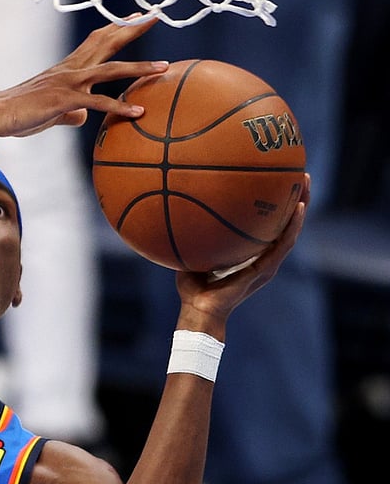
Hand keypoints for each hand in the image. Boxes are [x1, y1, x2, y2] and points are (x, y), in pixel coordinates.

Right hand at [0, 17, 164, 137]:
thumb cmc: (21, 113)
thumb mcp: (52, 111)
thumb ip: (71, 112)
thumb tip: (84, 117)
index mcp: (68, 68)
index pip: (97, 41)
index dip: (117, 28)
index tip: (136, 18)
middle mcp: (71, 69)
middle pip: (107, 43)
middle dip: (132, 29)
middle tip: (156, 16)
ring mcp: (69, 83)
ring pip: (110, 70)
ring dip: (138, 68)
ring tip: (162, 67)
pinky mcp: (64, 100)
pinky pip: (98, 103)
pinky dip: (119, 108)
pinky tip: (138, 112)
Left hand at [175, 173, 310, 325]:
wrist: (198, 310)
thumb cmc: (192, 286)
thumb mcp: (192, 251)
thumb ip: (192, 233)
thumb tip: (178, 207)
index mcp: (249, 252)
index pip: (268, 223)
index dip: (275, 202)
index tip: (279, 178)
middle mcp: (263, 255)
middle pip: (284, 222)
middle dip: (294, 197)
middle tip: (300, 173)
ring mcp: (267, 263)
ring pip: (291, 230)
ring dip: (301, 206)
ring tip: (305, 183)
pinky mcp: (266, 270)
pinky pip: (284, 245)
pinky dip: (293, 227)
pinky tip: (299, 209)